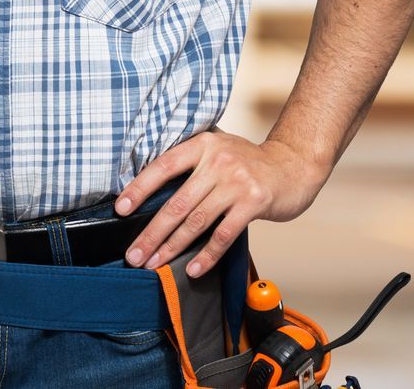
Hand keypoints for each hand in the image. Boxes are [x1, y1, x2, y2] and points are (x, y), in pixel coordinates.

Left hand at [114, 129, 329, 277]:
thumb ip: (191, 166)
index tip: (121, 209)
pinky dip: (207, 255)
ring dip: (172, 246)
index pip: (164, 166)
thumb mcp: (218, 151)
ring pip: (196, 220)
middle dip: (152, 232)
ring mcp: (237, 181)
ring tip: (154, 263)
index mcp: (203, 144)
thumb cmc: (249, 163)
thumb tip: (152, 197)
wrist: (293, 166)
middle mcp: (218, 160)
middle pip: (176, 202)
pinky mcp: (254, 201)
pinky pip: (223, 234)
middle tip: (134, 254)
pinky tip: (193, 268)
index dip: (140, 187)